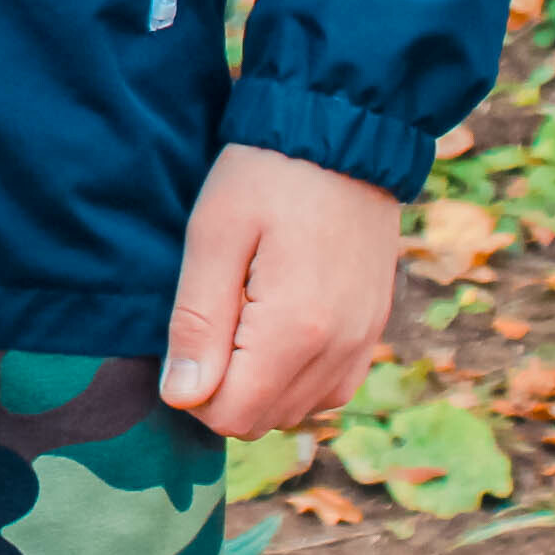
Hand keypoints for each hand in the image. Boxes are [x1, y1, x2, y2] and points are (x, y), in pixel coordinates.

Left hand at [158, 143, 403, 439]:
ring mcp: (364, 343)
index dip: (194, 392)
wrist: (344, 132)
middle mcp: (339, 350)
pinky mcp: (374, 330)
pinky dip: (297, 374)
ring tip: (246, 313)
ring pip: (296, 410)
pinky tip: (278, 325)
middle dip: (225, 389)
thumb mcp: (213, 236)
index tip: (189, 336)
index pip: (232, 417)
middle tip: (215, 317)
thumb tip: (181, 397)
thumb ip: (196, 322)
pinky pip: (330, 388)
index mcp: (296, 330)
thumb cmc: (267, 174)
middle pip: (263, 421)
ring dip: (261, 383)